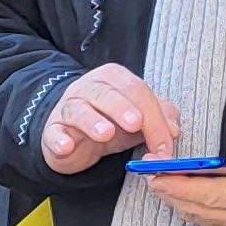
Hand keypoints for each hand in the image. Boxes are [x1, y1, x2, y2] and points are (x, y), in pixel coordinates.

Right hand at [38, 64, 179, 173]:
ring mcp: (68, 108)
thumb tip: (173, 127)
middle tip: (136, 124)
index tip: (164, 146)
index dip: (155, 119)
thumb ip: (159, 118)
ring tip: (106, 133)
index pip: (138, 92)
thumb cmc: (108, 122)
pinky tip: (66, 145)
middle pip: (108, 95)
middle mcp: (89, 88)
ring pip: (79, 109)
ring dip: (92, 121)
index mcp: (114, 79)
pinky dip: (59, 139)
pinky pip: (53, 133)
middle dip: (124, 110)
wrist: (72, 135)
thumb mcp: (138, 119)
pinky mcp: (52, 130)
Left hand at [145, 137, 225, 225]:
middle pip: (201, 208)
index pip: (213, 195)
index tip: (157, 176)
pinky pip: (212, 220)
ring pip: (203, 217)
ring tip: (157, 181)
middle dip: (170, 193)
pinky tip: (180, 195)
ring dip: (178, 201)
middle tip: (145, 174)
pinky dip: (192, 207)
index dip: (182, 187)